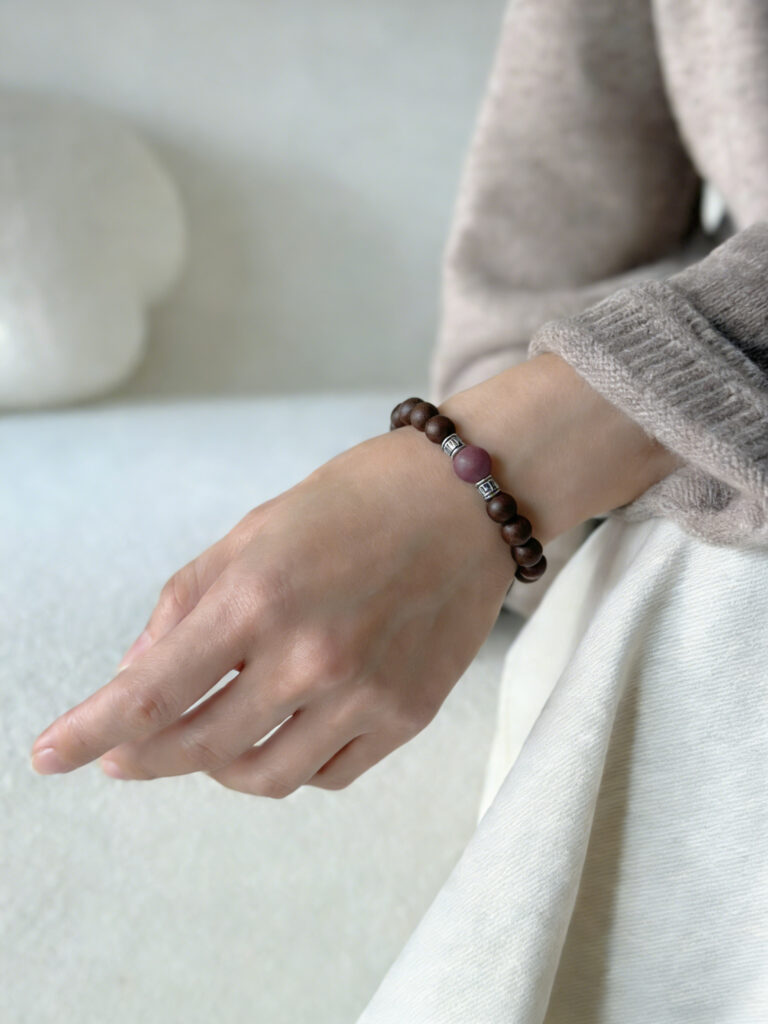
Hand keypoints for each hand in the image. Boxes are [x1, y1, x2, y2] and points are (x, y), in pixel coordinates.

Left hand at [29, 422, 515, 794]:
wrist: (467, 501)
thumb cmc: (355, 500)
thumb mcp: (255, 530)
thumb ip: (187, 603)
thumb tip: (136, 676)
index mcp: (258, 597)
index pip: (152, 693)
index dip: (90, 732)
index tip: (51, 756)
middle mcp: (310, 656)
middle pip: (200, 749)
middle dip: (148, 757)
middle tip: (128, 752)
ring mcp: (364, 693)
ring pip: (263, 777)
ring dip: (221, 765)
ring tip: (216, 733)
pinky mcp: (408, 716)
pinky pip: (327, 774)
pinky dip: (291, 761)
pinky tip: (286, 725)